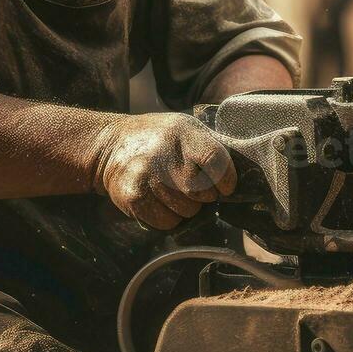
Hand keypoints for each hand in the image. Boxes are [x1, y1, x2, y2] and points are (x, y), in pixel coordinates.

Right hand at [92, 113, 236, 229]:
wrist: (110, 144)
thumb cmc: (159, 140)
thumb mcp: (184, 129)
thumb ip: (208, 147)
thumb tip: (242, 175)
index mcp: (184, 132)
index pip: (216, 160)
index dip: (226, 180)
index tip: (225, 187)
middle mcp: (164, 152)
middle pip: (202, 193)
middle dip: (204, 197)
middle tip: (193, 189)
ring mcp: (146, 174)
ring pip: (186, 211)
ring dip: (186, 209)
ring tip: (173, 192)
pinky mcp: (133, 195)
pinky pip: (166, 222)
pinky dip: (168, 219)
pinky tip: (159, 201)